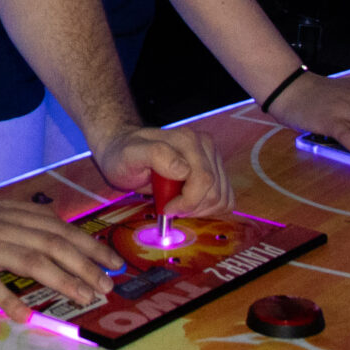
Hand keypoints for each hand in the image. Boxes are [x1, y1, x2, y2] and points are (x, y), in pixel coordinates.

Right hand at [0, 198, 115, 322]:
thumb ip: (26, 223)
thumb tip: (63, 237)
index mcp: (14, 216)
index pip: (60, 229)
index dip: (90, 245)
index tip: (114, 263)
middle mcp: (3, 228)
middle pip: (51, 244)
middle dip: (84, 265)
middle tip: (106, 287)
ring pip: (29, 260)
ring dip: (60, 279)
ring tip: (82, 298)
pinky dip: (8, 299)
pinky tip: (24, 315)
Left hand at [90, 124, 231, 216]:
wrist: (123, 149)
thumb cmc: (124, 154)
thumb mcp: (130, 155)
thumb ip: (155, 155)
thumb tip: (184, 170)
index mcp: (187, 140)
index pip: (204, 181)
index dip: (186, 202)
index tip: (165, 208)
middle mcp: (205, 145)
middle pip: (215, 192)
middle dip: (192, 208)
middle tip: (169, 206)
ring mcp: (213, 158)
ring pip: (222, 198)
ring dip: (200, 209)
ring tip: (177, 203)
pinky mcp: (216, 171)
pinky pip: (226, 199)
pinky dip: (209, 209)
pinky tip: (189, 204)